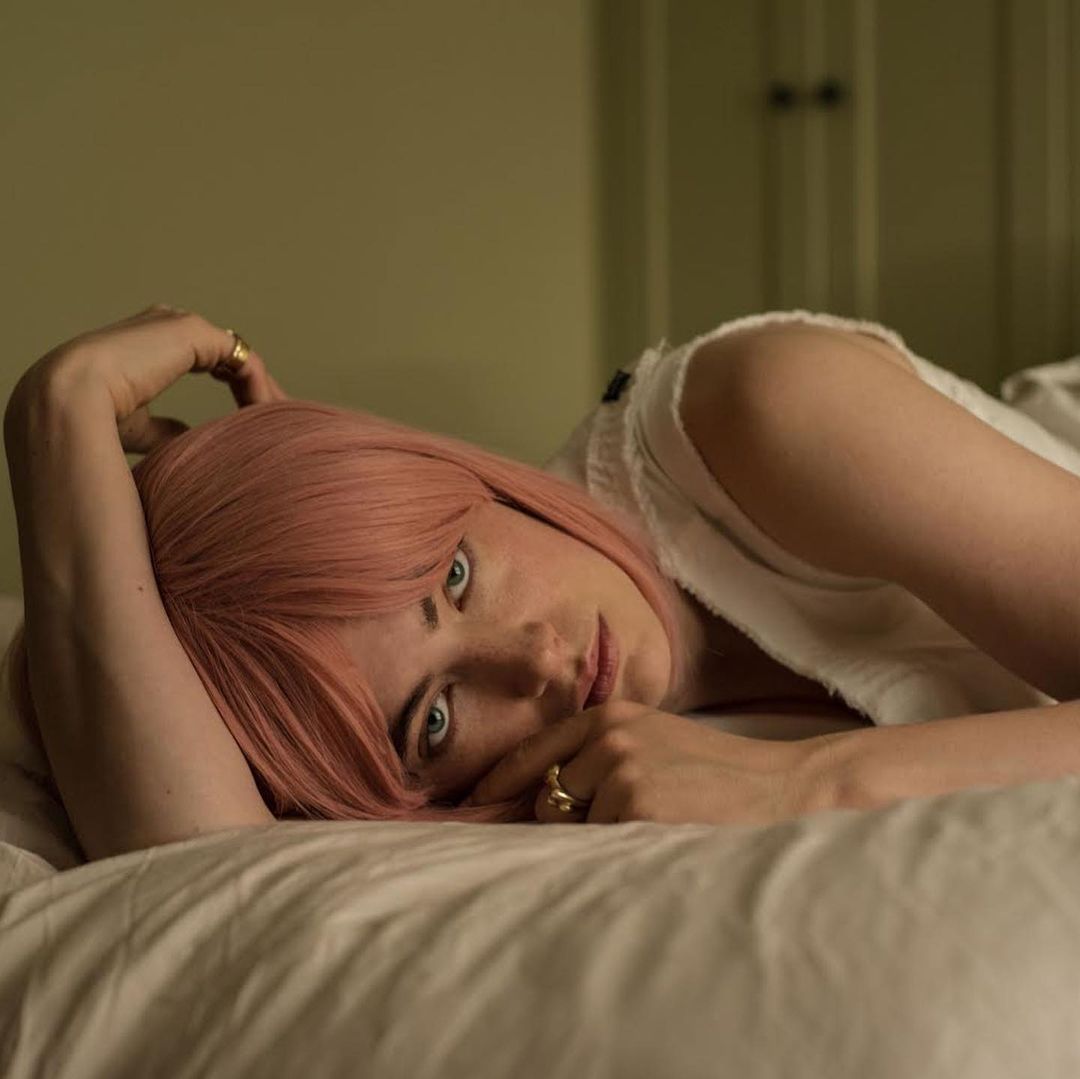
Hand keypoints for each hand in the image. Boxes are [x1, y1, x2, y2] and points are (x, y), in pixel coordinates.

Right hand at [12, 304, 288, 453]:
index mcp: (148, 342)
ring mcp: (179, 325)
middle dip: (256, 389)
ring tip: (282, 423)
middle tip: (280, 422)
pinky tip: (269, 416)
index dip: (235, 389)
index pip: (205, 358)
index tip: (253, 423)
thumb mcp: (135, 425)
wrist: (70, 397)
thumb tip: (183, 440)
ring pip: (239, 358)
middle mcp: (165, 325)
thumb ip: (160, 428)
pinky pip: (241, 360)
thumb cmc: (91, 417)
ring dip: (263, 390)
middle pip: (228, 355)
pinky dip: (259, 388)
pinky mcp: (192, 331)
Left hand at [462, 701, 835, 824]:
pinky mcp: (636, 807)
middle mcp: (607, 738)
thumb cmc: (716, 774)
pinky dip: (622, 854)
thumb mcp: (655, 742)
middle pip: (549, 797)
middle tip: (626, 826)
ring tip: (659, 828)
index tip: (471, 806)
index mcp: (609, 717)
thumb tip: (544, 798)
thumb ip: (600, 756)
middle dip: (569, 821)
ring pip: (577, 827)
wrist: (781, 787)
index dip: (498, 782)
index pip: (534, 752)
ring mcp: (620, 771)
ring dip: (603, 839)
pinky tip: (664, 840)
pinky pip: (602, 847)